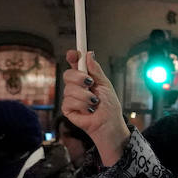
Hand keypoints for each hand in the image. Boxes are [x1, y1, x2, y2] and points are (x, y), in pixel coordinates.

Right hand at [62, 50, 129, 165]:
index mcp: (86, 78)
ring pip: (69, 89)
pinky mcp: (67, 108)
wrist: (109, 124)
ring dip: (85, 96)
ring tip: (94, 103)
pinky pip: (69, 101)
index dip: (73, 56)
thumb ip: (96, 70)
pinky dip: (82, 105)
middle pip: (68, 74)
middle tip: (90, 84)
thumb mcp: (105, 85)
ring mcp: (71, 97)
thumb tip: (89, 54)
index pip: (75, 63)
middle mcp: (76, 86)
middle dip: (79, 78)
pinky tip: (89, 110)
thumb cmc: (109, 106)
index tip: (74, 53)